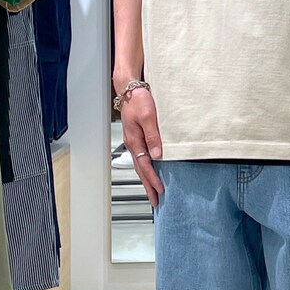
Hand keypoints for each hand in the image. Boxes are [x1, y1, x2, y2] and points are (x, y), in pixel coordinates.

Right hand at [121, 87, 165, 206]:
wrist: (130, 89)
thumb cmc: (138, 100)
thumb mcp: (148, 117)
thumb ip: (153, 136)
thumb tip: (158, 154)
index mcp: (135, 141)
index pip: (145, 166)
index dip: (153, 179)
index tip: (160, 190)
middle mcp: (133, 143)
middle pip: (141, 170)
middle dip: (148, 186)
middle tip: (155, 200)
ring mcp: (134, 140)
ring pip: (141, 164)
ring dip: (147, 178)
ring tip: (153, 190)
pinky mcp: (137, 136)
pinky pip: (141, 156)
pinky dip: (146, 167)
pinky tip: (151, 170)